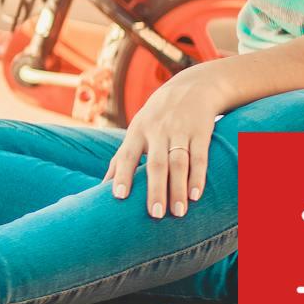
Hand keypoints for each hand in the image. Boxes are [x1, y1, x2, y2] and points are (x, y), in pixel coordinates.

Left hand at [103, 62, 229, 219]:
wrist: (192, 88)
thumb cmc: (157, 118)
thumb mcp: (137, 130)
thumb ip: (122, 157)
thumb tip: (102, 186)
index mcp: (137, 132)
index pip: (126, 155)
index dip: (121, 175)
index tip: (118, 197)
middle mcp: (157, 131)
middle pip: (155, 164)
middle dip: (155, 190)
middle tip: (154, 215)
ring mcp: (180, 131)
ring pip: (178, 163)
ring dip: (178, 189)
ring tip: (178, 213)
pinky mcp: (201, 132)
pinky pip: (199, 157)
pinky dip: (198, 176)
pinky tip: (196, 195)